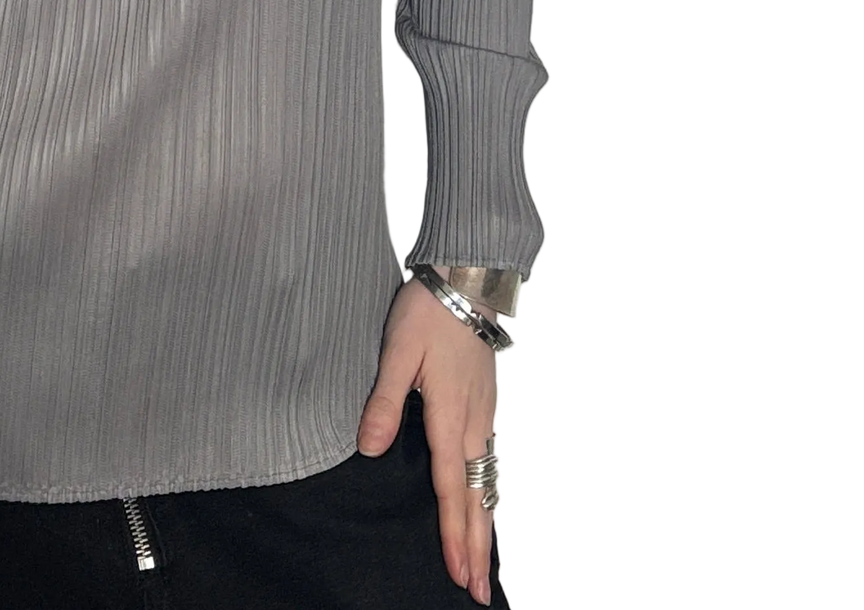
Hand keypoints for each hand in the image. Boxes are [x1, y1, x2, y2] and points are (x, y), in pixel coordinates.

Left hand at [357, 273, 501, 604]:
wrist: (468, 283)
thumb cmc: (428, 315)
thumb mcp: (396, 352)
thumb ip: (384, 401)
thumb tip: (368, 450)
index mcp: (449, 417)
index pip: (451, 488)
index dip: (452, 533)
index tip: (456, 572)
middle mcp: (474, 424)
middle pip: (478, 497)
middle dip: (478, 546)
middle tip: (477, 591)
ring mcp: (486, 414)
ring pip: (491, 483)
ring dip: (488, 525)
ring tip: (486, 563)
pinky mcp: (489, 404)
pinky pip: (495, 461)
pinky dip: (494, 493)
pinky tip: (491, 503)